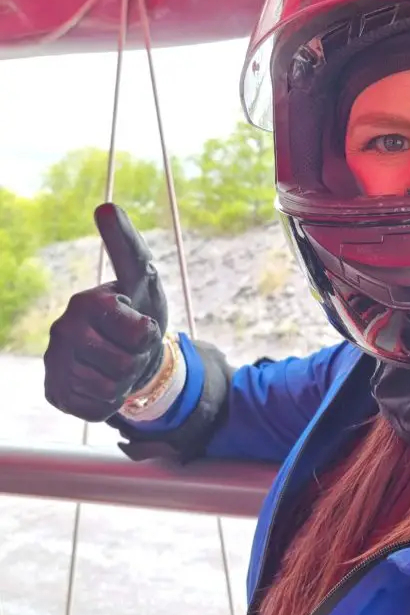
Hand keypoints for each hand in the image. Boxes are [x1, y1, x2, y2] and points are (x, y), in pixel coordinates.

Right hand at [44, 203, 168, 421]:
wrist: (130, 355)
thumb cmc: (140, 312)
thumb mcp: (144, 279)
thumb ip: (128, 246)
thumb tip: (105, 206)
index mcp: (86, 303)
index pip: (138, 333)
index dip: (148, 334)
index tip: (142, 323)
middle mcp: (63, 332)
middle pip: (122, 365)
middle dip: (137, 361)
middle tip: (132, 349)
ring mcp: (56, 364)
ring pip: (108, 389)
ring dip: (124, 382)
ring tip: (119, 365)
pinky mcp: (56, 392)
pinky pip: (95, 408)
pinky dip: (109, 401)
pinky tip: (104, 383)